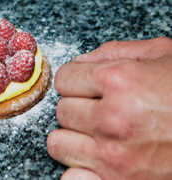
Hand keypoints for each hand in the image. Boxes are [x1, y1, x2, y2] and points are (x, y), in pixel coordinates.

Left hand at [47, 37, 171, 179]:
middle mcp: (112, 119)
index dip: (76, 80)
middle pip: (62, 110)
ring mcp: (114, 158)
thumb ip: (115, 52)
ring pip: (59, 144)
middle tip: (100, 109)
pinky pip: (70, 179)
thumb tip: (81, 61)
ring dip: (76, 138)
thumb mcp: (161, 55)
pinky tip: (100, 162)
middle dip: (78, 107)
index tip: (85, 86)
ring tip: (100, 135)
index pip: (65, 78)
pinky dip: (80, 171)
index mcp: (120, 80)